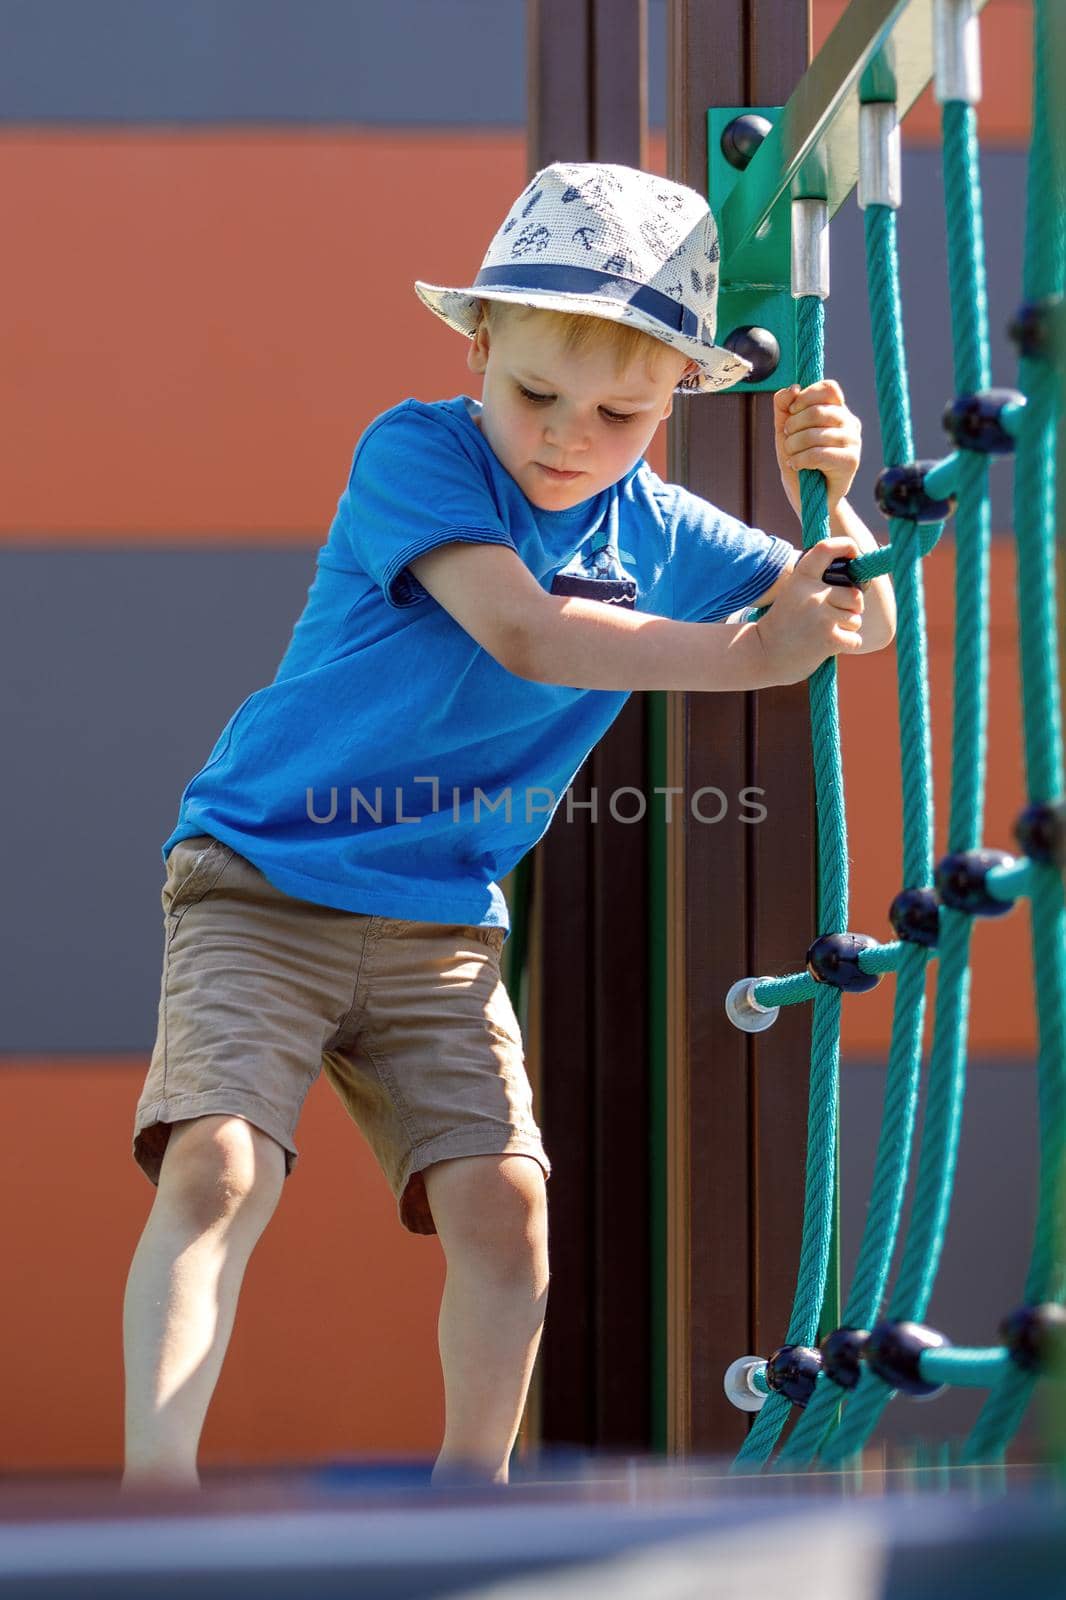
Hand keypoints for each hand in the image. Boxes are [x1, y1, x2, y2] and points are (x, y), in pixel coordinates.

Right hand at [753, 535, 865, 684]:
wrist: (763, 654)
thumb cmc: (784, 622)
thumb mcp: (794, 592)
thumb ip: (818, 581)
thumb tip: (857, 575)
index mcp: (801, 578)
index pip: (826, 549)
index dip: (846, 546)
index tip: (853, 553)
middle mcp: (812, 595)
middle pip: (855, 595)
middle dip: (850, 607)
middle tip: (829, 616)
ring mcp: (821, 617)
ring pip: (856, 618)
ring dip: (846, 627)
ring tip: (824, 631)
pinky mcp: (829, 639)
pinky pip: (855, 638)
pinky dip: (846, 644)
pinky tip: (826, 645)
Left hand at [774, 379, 860, 517]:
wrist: (810, 500)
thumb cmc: (799, 462)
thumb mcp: (785, 432)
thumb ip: (784, 407)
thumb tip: (792, 388)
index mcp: (838, 411)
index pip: (828, 388)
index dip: (805, 397)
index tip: (791, 412)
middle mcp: (850, 423)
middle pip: (817, 410)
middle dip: (792, 425)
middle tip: (787, 439)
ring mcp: (854, 442)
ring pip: (815, 434)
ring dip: (793, 446)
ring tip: (791, 456)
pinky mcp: (851, 462)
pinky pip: (819, 453)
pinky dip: (800, 459)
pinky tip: (796, 466)